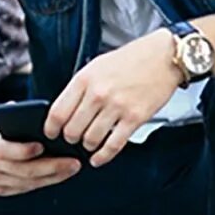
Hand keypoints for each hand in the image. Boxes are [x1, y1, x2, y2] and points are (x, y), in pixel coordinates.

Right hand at [0, 112, 79, 196]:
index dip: (23, 151)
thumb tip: (45, 118)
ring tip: (71, 168)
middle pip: (23, 171)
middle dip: (52, 167)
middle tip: (73, 162)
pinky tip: (59, 175)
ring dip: (53, 177)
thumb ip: (17, 114)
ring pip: (27, 183)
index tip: (43, 146)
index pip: (3, 150)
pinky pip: (25, 189)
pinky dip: (44, 182)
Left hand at [44, 29, 182, 168]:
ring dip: (87, 146)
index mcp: (84, 79)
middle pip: (72, 130)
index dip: (51, 129)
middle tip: (73, 139)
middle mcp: (98, 94)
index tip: (51, 134)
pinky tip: (98, 158)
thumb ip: (80, 87)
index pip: (58, 112)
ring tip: (89, 143)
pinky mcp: (134, 118)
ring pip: (90, 140)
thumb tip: (64, 111)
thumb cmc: (130, 60)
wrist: (163, 57)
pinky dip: (103, 156)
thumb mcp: (97, 66)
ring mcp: (117, 107)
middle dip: (70, 139)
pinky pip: (113, 145)